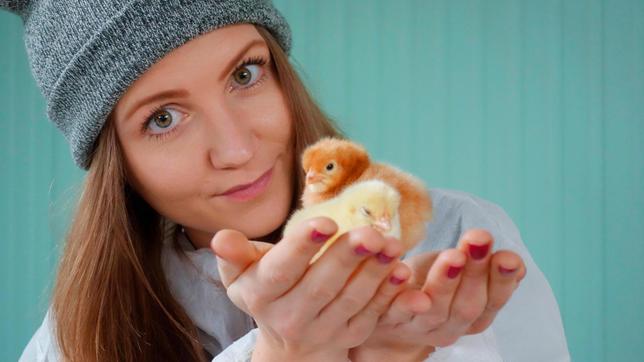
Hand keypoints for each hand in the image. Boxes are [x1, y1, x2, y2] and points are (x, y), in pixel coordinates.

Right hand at [211, 218, 411, 361]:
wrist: (289, 341)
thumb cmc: (266, 291)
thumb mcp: (242, 275)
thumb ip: (235, 255)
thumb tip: (221, 238)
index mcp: (262, 295)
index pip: (281, 271)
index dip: (302, 247)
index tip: (326, 222)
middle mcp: (290, 318)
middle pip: (320, 286)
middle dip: (346, 258)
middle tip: (370, 232)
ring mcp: (322, 330)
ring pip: (350, 300)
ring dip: (374, 272)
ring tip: (391, 244)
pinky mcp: (349, 337)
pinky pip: (370, 315)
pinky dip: (388, 293)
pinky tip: (401, 270)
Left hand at [350, 229, 525, 361]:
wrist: (388, 317)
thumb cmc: (431, 286)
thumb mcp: (461, 275)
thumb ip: (485, 269)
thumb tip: (515, 263)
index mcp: (475, 315)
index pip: (494, 300)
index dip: (502, 279)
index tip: (508, 256)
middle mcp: (451, 326)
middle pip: (467, 305)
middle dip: (475, 271)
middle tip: (478, 240)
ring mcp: (420, 328)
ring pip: (434, 309)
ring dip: (444, 281)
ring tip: (453, 255)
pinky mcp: (390, 322)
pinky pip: (396, 310)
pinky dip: (402, 295)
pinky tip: (404, 272)